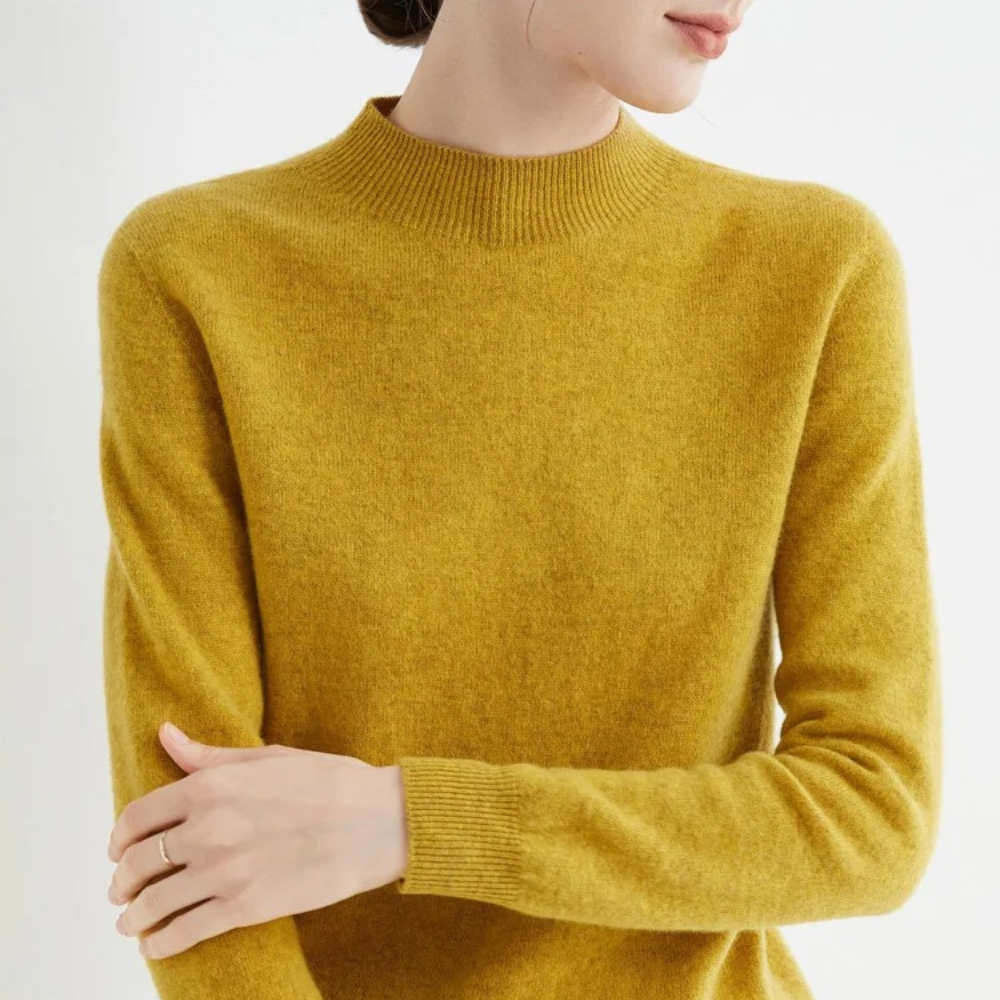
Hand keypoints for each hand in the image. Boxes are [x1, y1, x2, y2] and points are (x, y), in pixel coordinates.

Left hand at [106, 722, 407, 959]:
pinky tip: (155, 946)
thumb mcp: (267, 757)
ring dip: (132, 917)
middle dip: (121, 880)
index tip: (119, 850)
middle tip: (122, 889)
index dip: (120, 838)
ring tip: (130, 923)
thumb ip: (210, 755)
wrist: (377, 820)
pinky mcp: (245, 907)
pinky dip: (159, 945)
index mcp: (211, 786)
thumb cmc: (329, 781)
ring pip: (153, 904)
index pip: (137, 817)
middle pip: (138, 862)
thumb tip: (166, 735)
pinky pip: (184, 932)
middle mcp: (208, 828)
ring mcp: (224, 870)